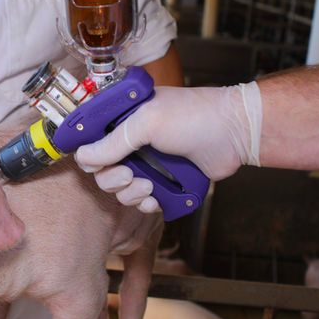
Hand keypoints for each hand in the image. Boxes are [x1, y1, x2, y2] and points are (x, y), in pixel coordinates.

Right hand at [74, 83, 261, 211]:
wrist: (235, 133)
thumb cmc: (194, 116)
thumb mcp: (147, 123)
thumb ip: (112, 142)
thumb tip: (82, 158)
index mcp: (124, 117)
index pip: (90, 140)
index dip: (89, 156)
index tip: (96, 165)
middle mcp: (132, 139)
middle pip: (102, 169)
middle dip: (112, 179)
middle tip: (129, 175)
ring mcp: (147, 161)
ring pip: (120, 188)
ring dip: (129, 194)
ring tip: (148, 187)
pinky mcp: (163, 179)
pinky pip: (141, 199)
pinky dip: (144, 203)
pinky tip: (155, 200)